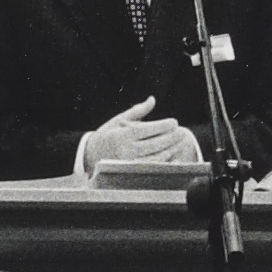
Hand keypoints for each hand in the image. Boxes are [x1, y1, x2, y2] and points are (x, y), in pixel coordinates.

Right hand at [80, 98, 199, 169]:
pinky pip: (153, 166)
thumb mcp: (119, 120)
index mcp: (123, 135)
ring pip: (156, 157)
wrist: (90, 155)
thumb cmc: (107, 135)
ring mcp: (130, 163)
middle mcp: (127, 150)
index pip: (148, 129)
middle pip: (155, 144)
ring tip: (179, 141)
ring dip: (171, 149)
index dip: (164, 126)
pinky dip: (165, 160)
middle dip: (171, 137)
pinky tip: (171, 153)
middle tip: (181, 131)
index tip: (174, 122)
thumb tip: (152, 100)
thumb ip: (138, 111)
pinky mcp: (133, 172)